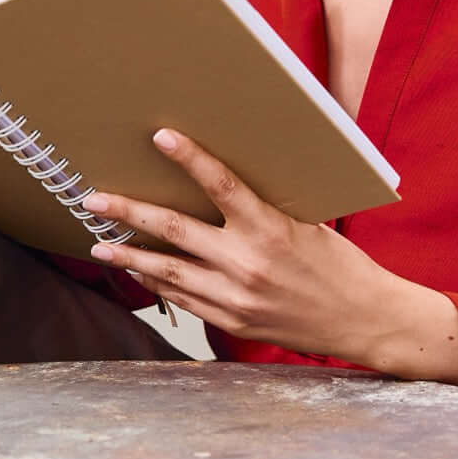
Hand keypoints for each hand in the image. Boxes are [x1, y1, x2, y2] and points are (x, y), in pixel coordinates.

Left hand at [83, 128, 393, 361]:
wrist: (362, 319)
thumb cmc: (340, 264)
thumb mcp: (308, 222)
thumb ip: (265, 206)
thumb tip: (223, 182)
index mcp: (270, 229)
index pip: (222, 184)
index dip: (189, 157)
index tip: (161, 137)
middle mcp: (247, 263)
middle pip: (175, 230)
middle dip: (130, 213)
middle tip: (95, 199)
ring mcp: (236, 297)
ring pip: (168, 271)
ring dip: (129, 256)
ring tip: (99, 245)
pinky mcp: (233, 321)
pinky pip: (184, 300)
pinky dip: (157, 284)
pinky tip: (138, 273)